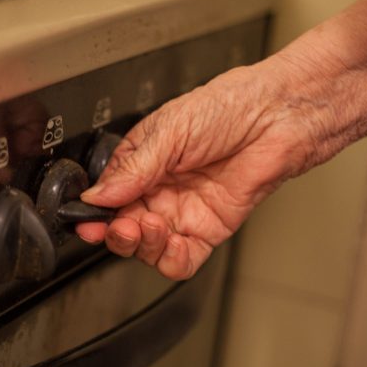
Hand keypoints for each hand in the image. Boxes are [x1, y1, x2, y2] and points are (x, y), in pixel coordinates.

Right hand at [75, 66, 320, 279]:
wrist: (278, 117)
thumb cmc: (230, 106)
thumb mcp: (170, 130)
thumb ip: (133, 168)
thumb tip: (98, 195)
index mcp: (141, 161)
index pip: (108, 196)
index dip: (96, 212)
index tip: (88, 219)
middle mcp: (159, 189)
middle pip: (124, 227)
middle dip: (117, 232)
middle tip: (120, 225)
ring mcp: (183, 211)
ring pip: (148, 247)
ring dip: (143, 245)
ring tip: (150, 226)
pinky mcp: (209, 229)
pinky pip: (183, 258)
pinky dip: (171, 259)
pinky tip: (172, 244)